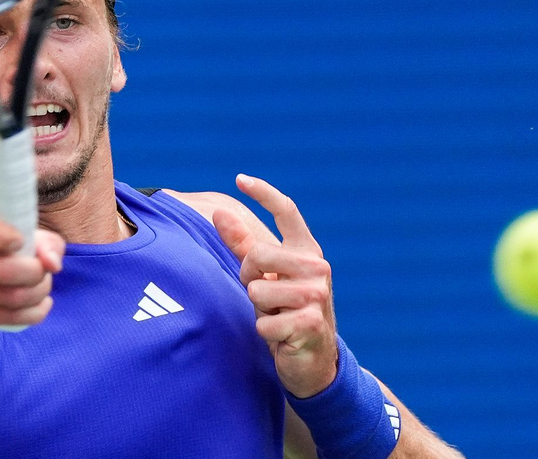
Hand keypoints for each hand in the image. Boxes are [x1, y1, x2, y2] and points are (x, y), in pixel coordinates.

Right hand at [0, 203, 64, 340]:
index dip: (4, 235)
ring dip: (37, 296)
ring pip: (8, 297)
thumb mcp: (30, 242)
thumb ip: (47, 245)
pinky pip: (3, 317)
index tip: (20, 243)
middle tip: (44, 275)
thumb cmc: (4, 257)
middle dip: (36, 276)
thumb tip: (52, 264)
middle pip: (4, 269)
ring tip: (42, 290)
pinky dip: (32, 314)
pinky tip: (39, 307)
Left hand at [213, 175, 337, 397]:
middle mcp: (317, 266)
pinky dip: (265, 333)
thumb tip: (219, 212)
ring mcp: (317, 294)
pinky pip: (264, 322)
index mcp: (307, 250)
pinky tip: (282, 337)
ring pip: (257, 290)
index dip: (263, 192)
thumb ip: (243, 245)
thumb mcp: (266, 276)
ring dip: (259, 310)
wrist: (314, 360)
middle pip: (257, 255)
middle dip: (250, 278)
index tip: (240, 178)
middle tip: (265, 297)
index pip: (287, 211)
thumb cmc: (286, 311)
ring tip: (277, 316)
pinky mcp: (311, 322)